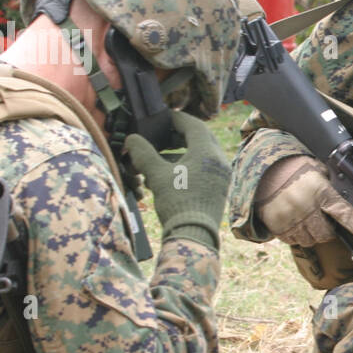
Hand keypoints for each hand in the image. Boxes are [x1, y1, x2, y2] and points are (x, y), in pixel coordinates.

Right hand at [125, 112, 228, 250]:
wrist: (194, 235)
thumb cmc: (177, 203)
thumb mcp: (157, 175)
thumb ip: (143, 154)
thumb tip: (132, 139)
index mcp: (208, 153)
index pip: (194, 125)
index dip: (176, 119)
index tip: (163, 117)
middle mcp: (219, 161)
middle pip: (199, 139)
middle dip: (177, 136)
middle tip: (160, 135)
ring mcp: (221, 176)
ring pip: (199, 155)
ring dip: (178, 153)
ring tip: (156, 158)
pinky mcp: (218, 188)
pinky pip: (202, 169)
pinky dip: (185, 166)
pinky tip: (164, 176)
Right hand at [253, 155, 352, 246]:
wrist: (262, 171)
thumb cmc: (293, 168)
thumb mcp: (317, 170)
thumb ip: (330, 184)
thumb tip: (344, 195)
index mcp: (320, 192)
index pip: (344, 213)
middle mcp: (307, 208)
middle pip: (326, 233)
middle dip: (328, 229)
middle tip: (323, 219)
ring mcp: (291, 220)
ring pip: (310, 240)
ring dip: (312, 234)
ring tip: (307, 219)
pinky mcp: (278, 227)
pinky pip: (294, 240)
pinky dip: (297, 235)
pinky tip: (295, 222)